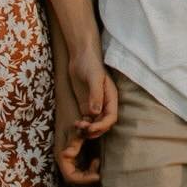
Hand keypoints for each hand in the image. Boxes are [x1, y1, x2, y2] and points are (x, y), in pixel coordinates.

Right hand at [55, 87, 103, 186]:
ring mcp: (68, 151)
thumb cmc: (71, 107)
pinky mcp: (73, 146)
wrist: (67, 92)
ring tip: (98, 163)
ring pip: (77, 173)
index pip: (71, 177)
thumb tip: (74, 156)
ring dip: (88, 173)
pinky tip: (97, 159)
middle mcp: (63, 154)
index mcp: (62, 152)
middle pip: (74, 179)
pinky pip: (80, 164)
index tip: (98, 176)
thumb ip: (77, 140)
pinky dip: (88, 167)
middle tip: (100, 172)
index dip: (84, 180)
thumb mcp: (75, 126)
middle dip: (87, 179)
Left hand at [56, 46, 117, 184]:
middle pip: (103, 124)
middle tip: (81, 129)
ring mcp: (95, 106)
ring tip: (77, 126)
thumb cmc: (90, 64)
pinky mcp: (86, 107)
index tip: (91, 127)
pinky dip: (82, 126)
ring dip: (87, 130)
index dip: (102, 125)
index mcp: (111, 98)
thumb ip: (95, 95)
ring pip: (94, 125)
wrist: (80, 56)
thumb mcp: (94, 77)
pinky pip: (86, 121)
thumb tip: (96, 112)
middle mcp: (105, 104)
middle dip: (94, 130)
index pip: (111, 118)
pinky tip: (75, 124)